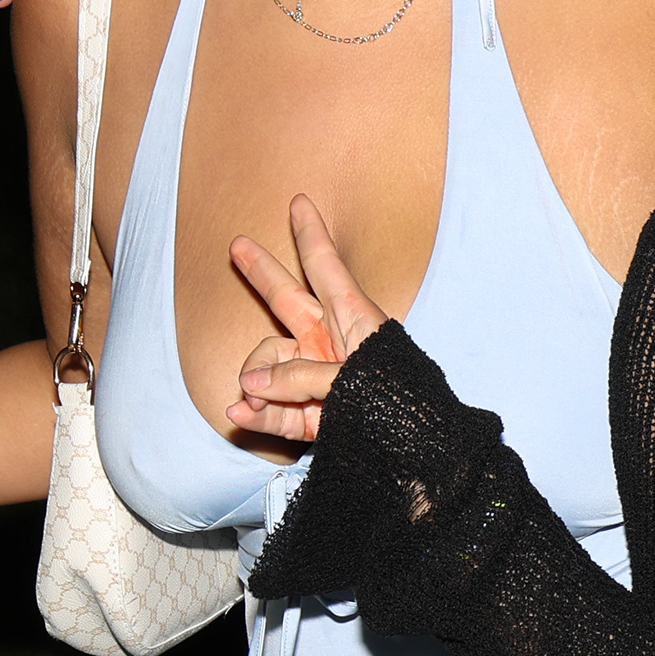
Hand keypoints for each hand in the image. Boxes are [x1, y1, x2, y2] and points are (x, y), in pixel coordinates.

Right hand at [229, 197, 392, 445]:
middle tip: (238, 245)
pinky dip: (255, 414)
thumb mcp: (354, 378)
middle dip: (262, 273)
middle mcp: (329, 342)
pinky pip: (271, 410)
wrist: (416, 454)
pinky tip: (239, 414)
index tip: (300, 201)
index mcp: (353, 319)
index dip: (311, 234)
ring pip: (267, 367)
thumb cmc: (399, 405)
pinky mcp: (309, 417)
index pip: (327, 267)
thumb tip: (251, 388)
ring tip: (255, 399)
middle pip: (287, 299)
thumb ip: (301, 377)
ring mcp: (315, 378)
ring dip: (256, 382)